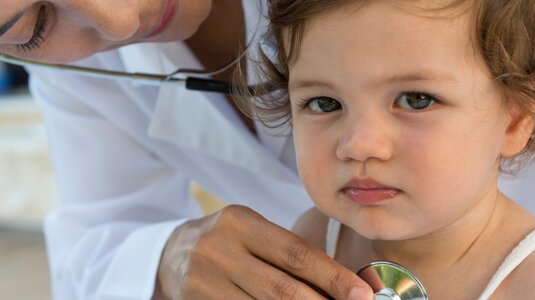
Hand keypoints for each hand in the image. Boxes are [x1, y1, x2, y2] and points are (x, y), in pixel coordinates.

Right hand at [155, 205, 372, 299]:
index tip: (362, 294)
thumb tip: (340, 284)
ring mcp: (203, 282)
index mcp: (240, 222)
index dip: (332, 277)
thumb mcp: (253, 230)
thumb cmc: (228, 241)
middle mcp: (219, 250)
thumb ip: (289, 253)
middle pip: (282, 289)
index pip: (296, 253)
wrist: (171, 253)